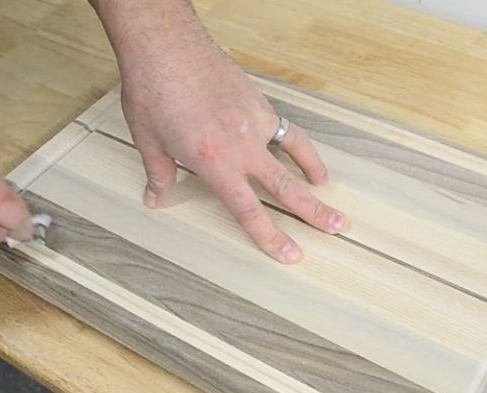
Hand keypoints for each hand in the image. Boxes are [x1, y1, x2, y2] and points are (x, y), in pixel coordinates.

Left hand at [120, 47, 348, 263]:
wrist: (165, 44)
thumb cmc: (154, 90)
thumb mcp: (148, 140)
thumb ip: (159, 174)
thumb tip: (156, 197)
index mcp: (213, 163)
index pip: (248, 210)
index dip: (271, 237)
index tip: (291, 253)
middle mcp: (240, 147)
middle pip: (285, 188)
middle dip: (313, 213)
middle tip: (337, 228)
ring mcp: (254, 122)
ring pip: (293, 158)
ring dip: (315, 178)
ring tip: (331, 196)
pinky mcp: (259, 103)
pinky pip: (287, 131)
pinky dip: (300, 148)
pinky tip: (307, 159)